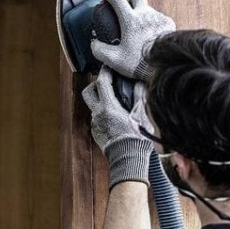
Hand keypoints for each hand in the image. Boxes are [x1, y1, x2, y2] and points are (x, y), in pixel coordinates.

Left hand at [82, 67, 153, 187]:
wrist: (128, 160)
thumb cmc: (136, 139)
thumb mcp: (141, 115)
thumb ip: (139, 96)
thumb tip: (139, 83)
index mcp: (108, 107)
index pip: (101, 83)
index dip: (105, 72)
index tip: (109, 68)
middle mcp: (97, 114)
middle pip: (88, 92)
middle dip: (96, 85)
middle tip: (107, 84)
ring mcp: (95, 124)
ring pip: (93, 106)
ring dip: (101, 100)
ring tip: (116, 101)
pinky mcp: (96, 132)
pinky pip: (97, 118)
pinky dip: (104, 113)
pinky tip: (116, 116)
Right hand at [90, 0, 174, 81]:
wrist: (166, 65)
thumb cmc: (140, 63)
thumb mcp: (114, 59)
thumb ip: (99, 50)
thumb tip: (94, 43)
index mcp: (130, 20)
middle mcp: (145, 14)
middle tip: (126, 10)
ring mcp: (158, 17)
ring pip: (148, 8)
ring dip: (142, 14)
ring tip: (139, 30)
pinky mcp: (169, 23)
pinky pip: (159, 18)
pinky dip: (153, 24)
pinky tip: (152, 36)